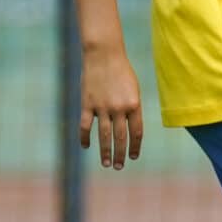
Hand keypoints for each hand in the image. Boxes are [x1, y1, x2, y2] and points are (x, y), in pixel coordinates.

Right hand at [78, 45, 142, 169]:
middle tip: (119, 167)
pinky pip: (85, 126)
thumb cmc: (121, 72)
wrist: (104, 55)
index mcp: (134, 105)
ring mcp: (102, 107)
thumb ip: (132, 109)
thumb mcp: (133, 90)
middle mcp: (119, 108)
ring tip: (106, 164)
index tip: (134, 157)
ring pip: (104, 136)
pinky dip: (84, 138)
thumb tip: (128, 130)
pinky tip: (86, 147)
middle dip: (120, 155)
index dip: (135, 147)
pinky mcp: (87, 104)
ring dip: (105, 152)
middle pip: (121, 138)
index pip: (137, 132)